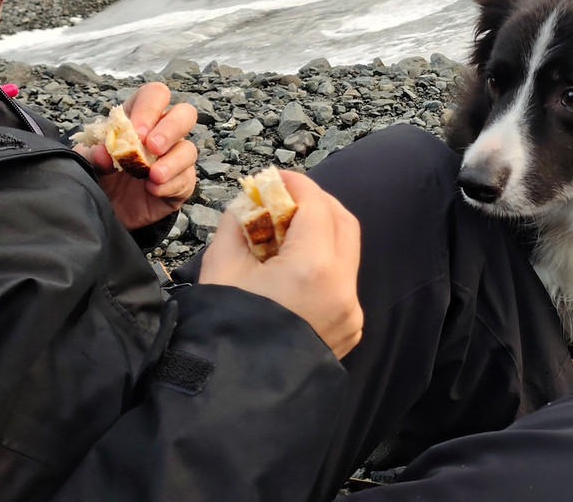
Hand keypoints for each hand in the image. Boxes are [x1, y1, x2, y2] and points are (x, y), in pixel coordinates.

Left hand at [74, 82, 197, 230]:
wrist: (103, 210)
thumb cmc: (98, 176)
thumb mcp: (87, 161)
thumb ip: (93, 153)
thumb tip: (105, 152)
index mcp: (139, 117)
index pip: (155, 95)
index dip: (149, 108)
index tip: (137, 131)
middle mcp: (162, 134)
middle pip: (185, 114)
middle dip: (171, 129)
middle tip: (153, 147)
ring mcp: (174, 158)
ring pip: (189, 149)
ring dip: (172, 162)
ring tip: (153, 176)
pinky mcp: (181, 183)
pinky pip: (186, 179)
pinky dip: (170, 185)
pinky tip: (153, 190)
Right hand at [199, 171, 363, 359]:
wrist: (231, 395)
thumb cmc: (222, 330)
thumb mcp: (221, 268)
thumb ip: (237, 225)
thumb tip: (247, 204)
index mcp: (314, 268)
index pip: (316, 207)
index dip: (297, 185)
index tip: (276, 178)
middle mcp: (343, 288)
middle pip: (343, 223)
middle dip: (316, 203)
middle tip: (285, 198)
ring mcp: (351, 311)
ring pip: (347, 252)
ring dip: (322, 232)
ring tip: (286, 231)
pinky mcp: (350, 328)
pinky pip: (343, 282)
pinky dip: (325, 263)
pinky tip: (295, 264)